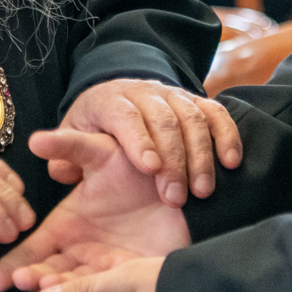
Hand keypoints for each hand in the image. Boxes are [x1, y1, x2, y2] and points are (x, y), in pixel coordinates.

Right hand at [0, 129, 188, 291]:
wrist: (184, 185)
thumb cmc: (138, 166)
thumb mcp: (100, 152)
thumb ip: (69, 146)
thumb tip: (35, 139)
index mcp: (68, 224)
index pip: (33, 248)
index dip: (13, 262)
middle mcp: (82, 249)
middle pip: (49, 270)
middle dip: (32, 277)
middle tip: (20, 280)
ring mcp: (106, 264)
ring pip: (75, 283)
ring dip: (58, 289)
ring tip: (43, 290)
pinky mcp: (132, 275)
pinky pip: (107, 289)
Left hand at [60, 79, 239, 204]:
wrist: (123, 96)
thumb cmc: (97, 127)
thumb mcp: (76, 133)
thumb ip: (67, 155)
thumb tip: (59, 171)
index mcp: (110, 100)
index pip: (125, 116)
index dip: (138, 140)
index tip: (149, 168)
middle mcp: (145, 93)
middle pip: (163, 120)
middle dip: (172, 160)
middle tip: (174, 198)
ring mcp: (174, 96)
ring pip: (192, 119)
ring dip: (200, 157)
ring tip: (202, 193)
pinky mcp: (198, 102)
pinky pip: (217, 114)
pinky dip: (227, 136)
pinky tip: (231, 163)